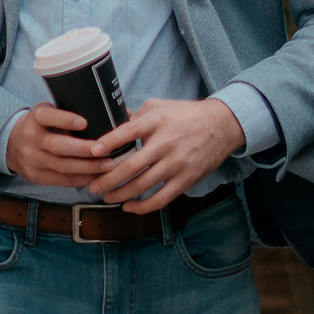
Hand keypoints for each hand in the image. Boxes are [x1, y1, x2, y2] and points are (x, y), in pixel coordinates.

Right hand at [5, 101, 102, 182]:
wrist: (13, 144)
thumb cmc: (41, 126)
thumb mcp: (49, 112)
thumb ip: (69, 113)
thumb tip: (109, 115)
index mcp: (35, 117)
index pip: (46, 116)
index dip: (65, 119)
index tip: (84, 122)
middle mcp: (30, 137)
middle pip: (57, 145)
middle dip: (83, 149)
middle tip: (105, 150)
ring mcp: (31, 159)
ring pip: (61, 166)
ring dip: (87, 167)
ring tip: (107, 165)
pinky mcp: (35, 175)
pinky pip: (61, 180)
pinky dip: (80, 179)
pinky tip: (95, 176)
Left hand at [82, 97, 245, 213]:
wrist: (222, 126)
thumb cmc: (185, 115)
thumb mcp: (159, 106)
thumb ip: (135, 116)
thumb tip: (110, 123)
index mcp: (156, 122)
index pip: (128, 132)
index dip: (108, 143)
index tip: (92, 152)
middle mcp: (165, 143)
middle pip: (131, 165)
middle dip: (107, 178)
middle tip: (92, 185)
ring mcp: (176, 164)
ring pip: (142, 185)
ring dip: (119, 194)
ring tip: (106, 196)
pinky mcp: (185, 180)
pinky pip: (161, 199)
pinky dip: (142, 207)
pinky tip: (129, 207)